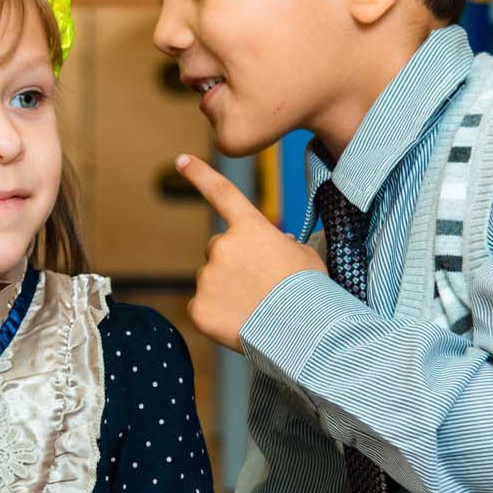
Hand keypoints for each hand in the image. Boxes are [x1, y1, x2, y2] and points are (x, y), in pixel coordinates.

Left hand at [176, 153, 328, 350]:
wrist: (303, 332)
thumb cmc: (311, 292)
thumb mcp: (305, 257)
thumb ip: (283, 246)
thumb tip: (278, 247)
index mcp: (251, 229)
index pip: (221, 193)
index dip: (200, 175)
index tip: (181, 159)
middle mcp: (223, 247)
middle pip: (218, 248)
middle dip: (233, 262)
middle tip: (259, 285)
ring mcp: (207, 278)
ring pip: (211, 279)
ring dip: (227, 290)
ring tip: (257, 307)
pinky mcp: (198, 308)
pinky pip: (203, 308)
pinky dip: (218, 316)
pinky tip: (241, 323)